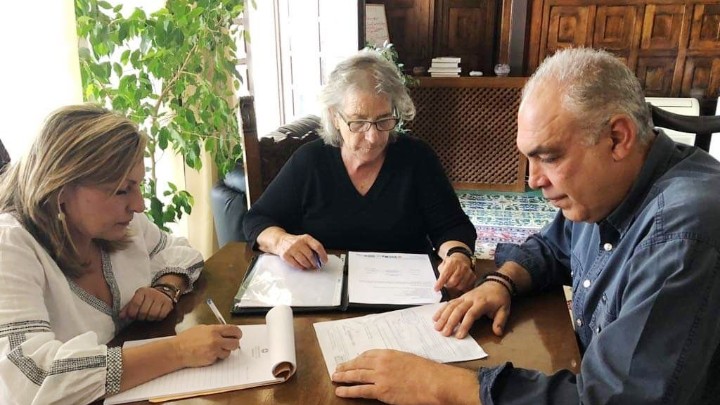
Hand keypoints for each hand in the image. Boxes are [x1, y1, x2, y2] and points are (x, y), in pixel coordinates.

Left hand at [120, 286, 174, 320]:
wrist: (163, 291)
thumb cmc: (147, 298)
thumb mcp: (136, 299)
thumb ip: (128, 308)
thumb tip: (121, 317)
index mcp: (142, 291)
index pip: (135, 304)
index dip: (132, 313)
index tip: (132, 316)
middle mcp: (152, 294)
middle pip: (143, 311)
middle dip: (140, 317)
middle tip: (140, 316)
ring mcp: (161, 299)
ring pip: (152, 315)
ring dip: (148, 318)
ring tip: (147, 316)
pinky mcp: (168, 305)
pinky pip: (161, 316)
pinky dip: (157, 318)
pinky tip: (155, 315)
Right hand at [171, 324, 242, 367]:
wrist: (177, 350)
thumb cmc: (187, 339)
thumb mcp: (202, 328)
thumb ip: (215, 330)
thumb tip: (226, 332)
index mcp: (214, 329)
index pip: (234, 330)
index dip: (237, 333)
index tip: (237, 335)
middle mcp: (216, 339)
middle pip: (235, 343)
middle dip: (234, 343)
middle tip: (230, 343)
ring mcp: (214, 350)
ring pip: (228, 352)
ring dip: (224, 351)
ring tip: (215, 349)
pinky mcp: (211, 359)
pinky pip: (220, 358)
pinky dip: (217, 357)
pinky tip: (209, 354)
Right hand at [275, 233, 326, 269]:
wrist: (280, 241)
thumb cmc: (296, 242)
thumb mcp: (305, 240)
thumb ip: (313, 247)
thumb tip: (321, 259)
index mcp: (306, 238)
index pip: (317, 246)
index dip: (323, 255)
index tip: (324, 261)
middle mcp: (298, 242)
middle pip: (310, 255)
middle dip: (314, 263)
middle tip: (315, 265)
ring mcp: (291, 249)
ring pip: (303, 261)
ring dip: (308, 266)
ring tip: (309, 266)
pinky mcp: (286, 255)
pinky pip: (296, 264)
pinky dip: (301, 267)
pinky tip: (302, 266)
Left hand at [333, 349, 478, 404]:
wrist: (433, 382)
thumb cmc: (426, 371)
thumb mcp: (407, 359)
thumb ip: (394, 361)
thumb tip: (388, 366)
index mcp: (388, 353)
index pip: (366, 354)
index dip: (357, 359)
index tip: (352, 361)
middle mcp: (381, 363)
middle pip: (358, 364)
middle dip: (346, 367)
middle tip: (337, 368)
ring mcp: (380, 377)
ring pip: (356, 376)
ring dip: (343, 377)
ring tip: (335, 378)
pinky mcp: (381, 390)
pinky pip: (360, 390)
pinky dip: (348, 391)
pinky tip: (341, 391)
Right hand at [433, 280, 511, 337]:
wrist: (496, 283)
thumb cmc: (500, 298)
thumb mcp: (504, 310)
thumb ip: (500, 321)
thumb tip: (497, 333)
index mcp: (482, 302)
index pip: (471, 314)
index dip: (464, 325)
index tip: (459, 336)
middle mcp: (471, 299)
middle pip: (458, 310)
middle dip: (450, 322)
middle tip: (444, 333)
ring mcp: (464, 297)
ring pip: (451, 305)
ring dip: (443, 316)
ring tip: (436, 326)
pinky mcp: (460, 297)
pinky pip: (449, 303)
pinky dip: (442, 310)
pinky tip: (436, 317)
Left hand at [435, 254, 475, 291]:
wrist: (462, 258)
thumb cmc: (451, 263)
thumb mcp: (443, 264)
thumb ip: (440, 272)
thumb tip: (437, 284)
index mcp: (452, 262)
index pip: (445, 274)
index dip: (440, 283)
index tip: (436, 288)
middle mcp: (461, 266)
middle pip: (453, 281)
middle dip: (448, 285)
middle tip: (446, 284)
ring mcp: (468, 272)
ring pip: (460, 286)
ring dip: (455, 287)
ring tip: (453, 282)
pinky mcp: (472, 276)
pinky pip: (466, 286)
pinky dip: (462, 287)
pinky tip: (459, 283)